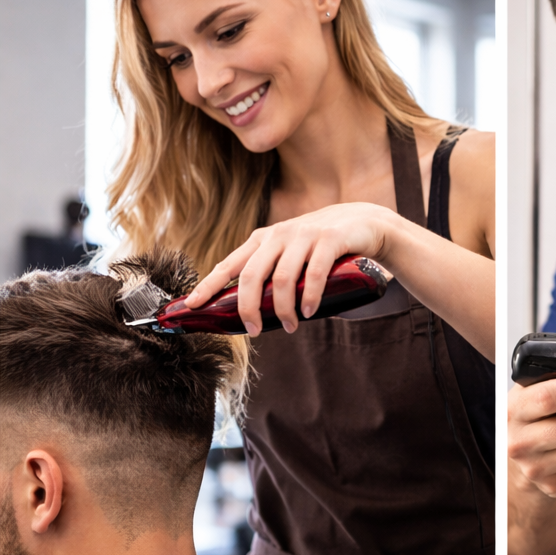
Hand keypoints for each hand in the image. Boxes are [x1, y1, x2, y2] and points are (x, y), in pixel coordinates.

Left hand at [183, 201, 393, 334]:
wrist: (364, 223)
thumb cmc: (321, 247)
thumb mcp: (290, 255)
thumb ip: (272, 275)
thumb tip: (250, 313)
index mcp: (263, 239)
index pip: (229, 265)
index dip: (208, 286)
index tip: (190, 306)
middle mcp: (279, 234)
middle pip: (251, 275)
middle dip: (248, 308)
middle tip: (252, 330)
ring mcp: (304, 235)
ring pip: (281, 278)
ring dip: (282, 310)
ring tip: (289, 327)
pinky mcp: (329, 239)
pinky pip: (313, 273)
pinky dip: (308, 297)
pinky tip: (307, 312)